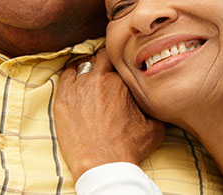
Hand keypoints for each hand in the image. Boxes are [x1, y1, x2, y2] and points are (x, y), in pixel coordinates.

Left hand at [54, 49, 164, 180]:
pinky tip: (76, 83)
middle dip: (105, 61)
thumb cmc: (128, 148)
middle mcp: (99, 79)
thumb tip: (159, 101)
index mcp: (122, 81)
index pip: (121, 60)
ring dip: (88, 68)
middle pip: (102, 57)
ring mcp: (79, 87)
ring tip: (91, 78)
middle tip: (107, 71)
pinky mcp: (63, 98)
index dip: (122, 63)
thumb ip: (154, 107)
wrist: (102, 165)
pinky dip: (72, 76)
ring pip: (83, 64)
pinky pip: (66, 75)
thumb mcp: (154, 126)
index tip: (121, 69)